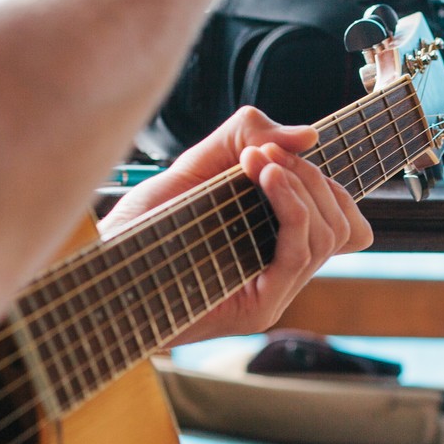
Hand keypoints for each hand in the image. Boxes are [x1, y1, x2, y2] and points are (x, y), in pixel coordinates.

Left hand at [102, 106, 371, 342]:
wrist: (99, 264)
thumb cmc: (141, 225)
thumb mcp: (194, 168)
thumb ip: (243, 140)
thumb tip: (308, 135)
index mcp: (275, 246)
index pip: (343, 222)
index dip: (327, 183)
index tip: (276, 151)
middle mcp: (280, 273)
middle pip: (344, 226)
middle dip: (313, 176)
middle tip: (264, 153)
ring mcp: (273, 294)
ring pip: (329, 237)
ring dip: (303, 187)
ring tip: (261, 162)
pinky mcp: (257, 308)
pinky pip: (300, 254)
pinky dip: (292, 206)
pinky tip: (267, 176)